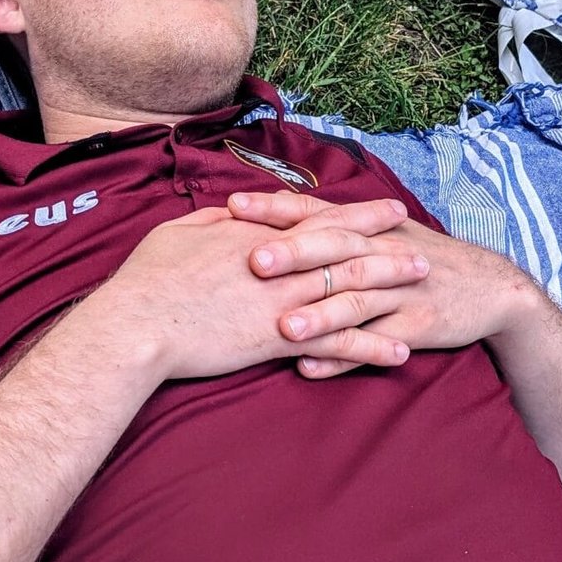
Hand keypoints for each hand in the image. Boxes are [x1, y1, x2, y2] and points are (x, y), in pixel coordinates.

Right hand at [87, 200, 429, 382]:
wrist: (136, 323)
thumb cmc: (147, 280)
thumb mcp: (178, 234)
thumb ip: (212, 222)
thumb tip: (231, 213)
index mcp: (256, 234)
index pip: (320, 219)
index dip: (360, 214)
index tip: (390, 209)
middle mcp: (279, 262)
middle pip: (346, 249)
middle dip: (390, 249)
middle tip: (425, 250)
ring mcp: (283, 299)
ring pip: (351, 290)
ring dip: (392, 291)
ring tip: (424, 292)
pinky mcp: (280, 337)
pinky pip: (339, 343)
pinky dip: (372, 346)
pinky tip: (400, 352)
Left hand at [230, 189, 534, 376]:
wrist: (489, 287)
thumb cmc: (419, 259)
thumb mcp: (383, 234)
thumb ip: (331, 227)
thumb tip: (271, 215)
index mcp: (367, 228)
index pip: (315, 212)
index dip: (275, 209)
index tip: (232, 208)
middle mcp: (382, 254)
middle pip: (335, 251)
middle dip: (295, 255)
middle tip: (253, 262)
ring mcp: (401, 292)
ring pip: (356, 301)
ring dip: (319, 316)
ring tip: (282, 329)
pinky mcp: (417, 327)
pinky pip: (375, 344)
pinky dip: (343, 357)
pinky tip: (310, 369)